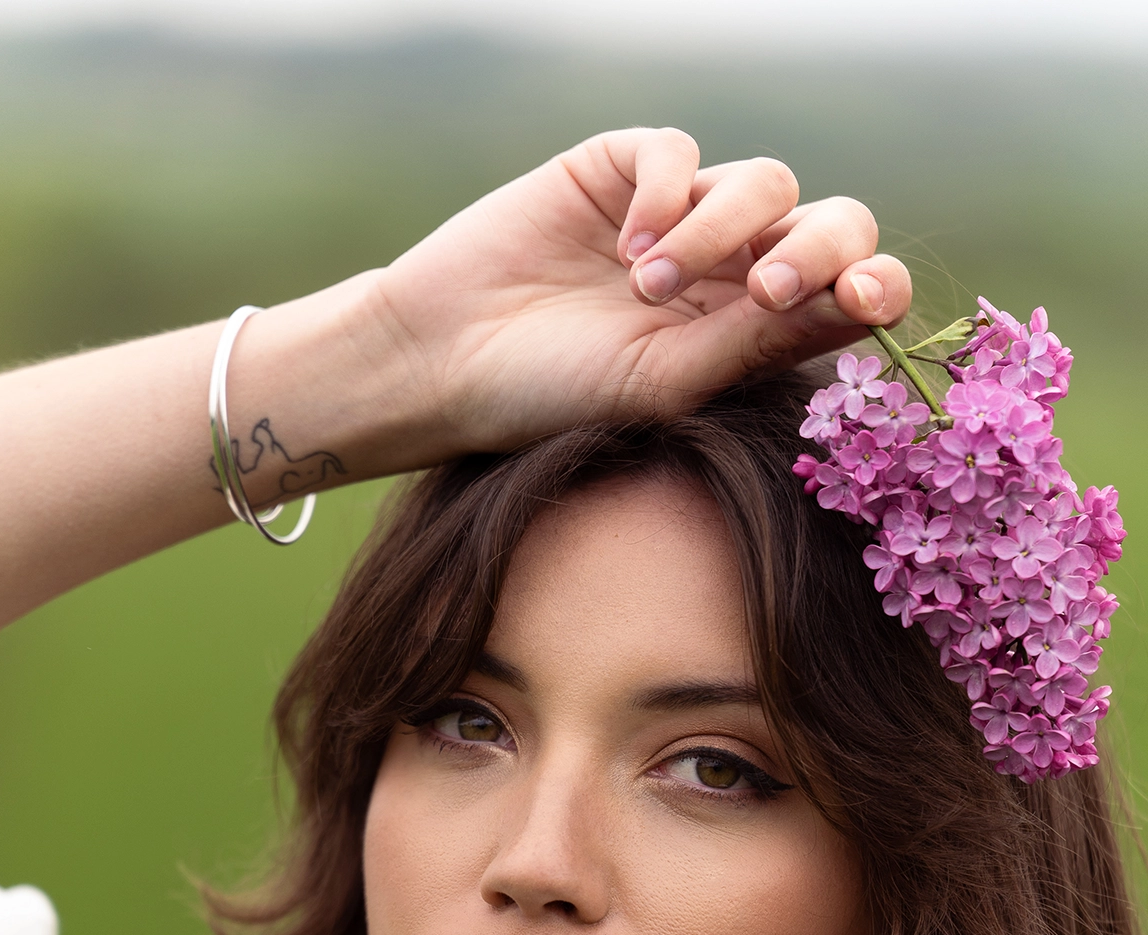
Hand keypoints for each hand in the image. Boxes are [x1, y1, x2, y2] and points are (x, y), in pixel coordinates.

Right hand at [372, 127, 910, 454]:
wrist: (446, 362)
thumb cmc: (556, 397)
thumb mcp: (669, 383)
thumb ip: (763, 340)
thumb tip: (868, 302)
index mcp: (756, 334)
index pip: (849, 291)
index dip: (873, 283)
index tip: (863, 297)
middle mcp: (734, 270)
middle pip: (830, 220)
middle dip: (814, 248)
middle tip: (766, 291)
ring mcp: (682, 214)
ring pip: (764, 183)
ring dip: (718, 232)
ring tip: (647, 287)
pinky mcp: (624, 170)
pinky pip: (681, 152)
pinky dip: (666, 194)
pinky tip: (625, 250)